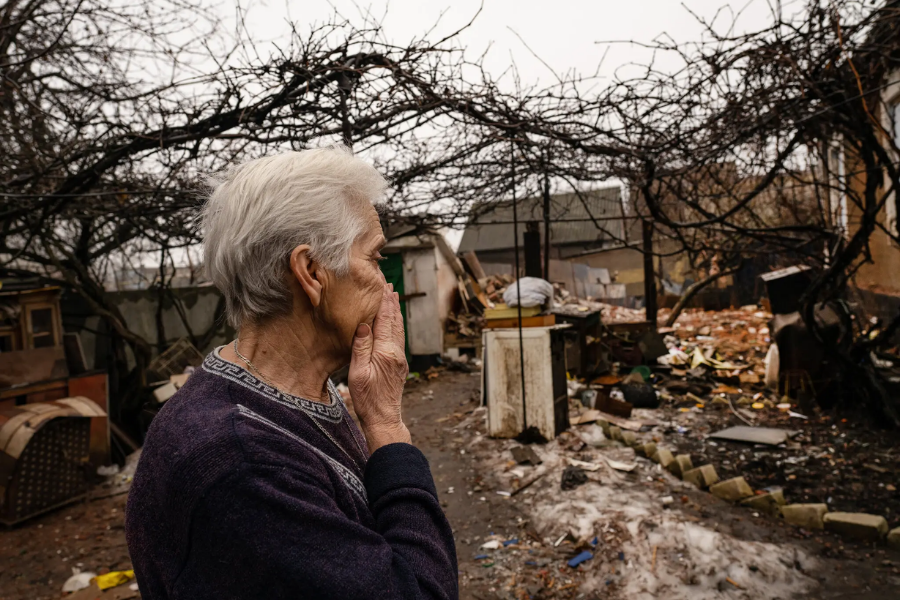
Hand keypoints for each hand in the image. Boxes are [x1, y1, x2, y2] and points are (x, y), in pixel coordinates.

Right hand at [348, 283, 410, 452]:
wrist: (384, 419)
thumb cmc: (367, 399)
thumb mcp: (358, 373)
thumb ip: (361, 347)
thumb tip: (363, 325)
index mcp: (386, 351)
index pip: (385, 320)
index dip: (384, 302)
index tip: (383, 285)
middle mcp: (397, 352)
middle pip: (395, 321)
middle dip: (391, 302)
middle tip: (389, 285)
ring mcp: (400, 358)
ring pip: (399, 329)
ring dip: (395, 312)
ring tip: (393, 297)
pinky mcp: (400, 365)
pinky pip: (399, 338)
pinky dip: (396, 324)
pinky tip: (394, 322)